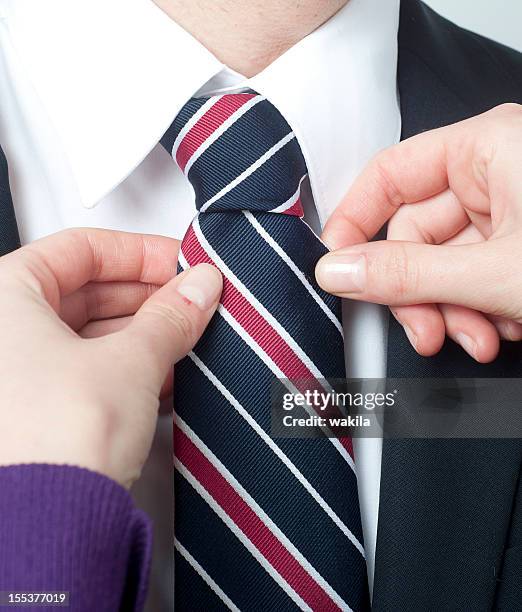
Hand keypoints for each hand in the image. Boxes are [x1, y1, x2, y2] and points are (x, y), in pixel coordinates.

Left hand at [0, 228, 221, 487]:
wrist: (45, 528)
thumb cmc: (55, 443)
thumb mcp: (131, 361)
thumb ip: (171, 315)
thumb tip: (199, 288)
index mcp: (3, 299)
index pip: (81, 248)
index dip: (140, 252)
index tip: (180, 263)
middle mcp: (0, 334)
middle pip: (85, 291)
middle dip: (147, 296)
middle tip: (191, 299)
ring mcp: (15, 373)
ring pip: (89, 333)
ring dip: (142, 333)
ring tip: (185, 336)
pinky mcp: (36, 409)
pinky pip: (86, 369)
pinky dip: (126, 366)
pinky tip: (162, 372)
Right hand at [315, 103, 521, 361]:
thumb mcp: (498, 272)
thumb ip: (410, 274)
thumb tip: (339, 271)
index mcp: (489, 147)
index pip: (389, 175)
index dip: (354, 224)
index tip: (336, 268)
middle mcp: (497, 170)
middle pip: (415, 233)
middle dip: (420, 294)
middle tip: (426, 330)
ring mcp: (511, 208)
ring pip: (443, 263)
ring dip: (451, 311)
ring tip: (476, 339)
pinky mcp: (520, 242)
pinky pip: (472, 273)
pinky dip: (478, 308)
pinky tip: (501, 328)